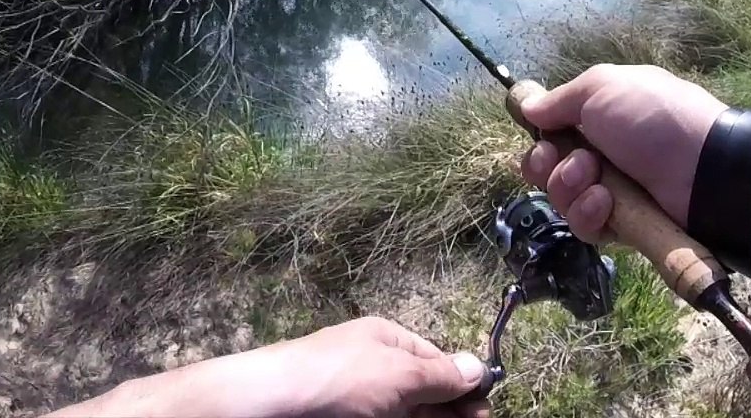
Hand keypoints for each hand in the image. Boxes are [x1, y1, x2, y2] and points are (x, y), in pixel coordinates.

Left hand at [47, 317, 488, 417]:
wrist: (264, 405)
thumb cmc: (334, 379)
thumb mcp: (397, 373)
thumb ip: (440, 375)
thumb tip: (479, 366)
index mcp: (385, 341)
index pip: (437, 362)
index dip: (465, 388)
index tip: (486, 413)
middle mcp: (372, 367)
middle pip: (424, 394)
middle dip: (450, 412)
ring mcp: (356, 399)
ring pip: (404, 414)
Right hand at [518, 64, 726, 240]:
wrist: (704, 167)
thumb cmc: (652, 117)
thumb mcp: (603, 87)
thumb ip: (560, 99)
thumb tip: (527, 106)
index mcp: (599, 118)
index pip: (551, 135)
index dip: (539, 140)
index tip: (540, 138)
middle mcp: (602, 154)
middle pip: (548, 169)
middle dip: (548, 166)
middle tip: (575, 161)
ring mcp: (612, 191)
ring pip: (562, 199)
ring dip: (569, 187)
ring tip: (596, 179)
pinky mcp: (622, 226)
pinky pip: (586, 226)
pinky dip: (588, 214)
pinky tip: (606, 202)